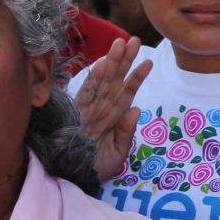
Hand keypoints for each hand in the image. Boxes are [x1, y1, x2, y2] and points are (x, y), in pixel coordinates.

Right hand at [74, 35, 151, 180]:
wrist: (71, 179)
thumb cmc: (94, 167)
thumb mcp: (117, 155)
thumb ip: (126, 133)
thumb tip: (137, 109)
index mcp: (111, 118)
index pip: (126, 93)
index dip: (136, 77)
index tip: (148, 61)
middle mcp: (100, 109)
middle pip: (114, 81)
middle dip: (124, 61)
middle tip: (134, 40)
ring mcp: (87, 108)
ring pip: (101, 81)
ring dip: (111, 63)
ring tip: (121, 44)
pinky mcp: (74, 112)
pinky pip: (86, 92)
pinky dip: (94, 78)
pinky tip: (102, 64)